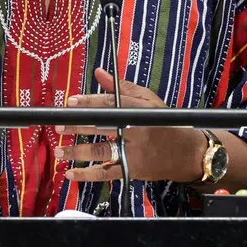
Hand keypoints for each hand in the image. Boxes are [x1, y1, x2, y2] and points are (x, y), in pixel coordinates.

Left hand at [55, 68, 204, 183]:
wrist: (187, 154)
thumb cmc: (165, 123)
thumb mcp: (148, 101)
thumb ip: (121, 88)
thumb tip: (99, 72)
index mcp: (138, 111)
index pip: (109, 104)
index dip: (88, 102)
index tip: (70, 102)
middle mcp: (135, 131)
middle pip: (101, 127)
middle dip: (77, 126)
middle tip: (59, 125)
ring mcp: (133, 153)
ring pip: (101, 151)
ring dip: (77, 151)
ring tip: (59, 150)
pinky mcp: (131, 170)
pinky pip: (106, 173)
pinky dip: (87, 174)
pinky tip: (70, 173)